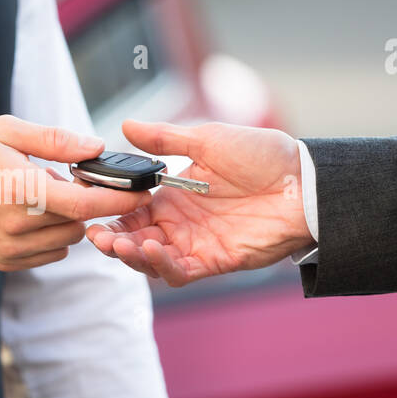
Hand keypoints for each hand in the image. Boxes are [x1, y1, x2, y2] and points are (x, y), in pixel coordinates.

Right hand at [0, 115, 152, 270]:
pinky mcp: (3, 261)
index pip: (87, 204)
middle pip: (81, 223)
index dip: (121, 199)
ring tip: (41, 195)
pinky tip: (30, 214)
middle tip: (68, 180)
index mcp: (22, 190)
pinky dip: (50, 237)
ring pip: (66, 240)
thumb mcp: (2, 130)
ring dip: (67, 220)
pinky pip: (47, 254)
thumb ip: (53, 140)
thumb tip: (96, 146)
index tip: (143, 190)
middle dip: (86, 203)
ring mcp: (11, 249)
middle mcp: (20, 226)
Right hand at [86, 120, 314, 285]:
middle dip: (111, 239)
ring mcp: (195, 244)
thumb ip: (165, 139)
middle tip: (96, 234)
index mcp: (173, 195)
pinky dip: (161, 265)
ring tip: (116, 244)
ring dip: (130, 255)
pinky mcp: (214, 261)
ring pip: (150, 259)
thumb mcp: (208, 139)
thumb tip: (125, 125)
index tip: (91, 204)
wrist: (305, 182)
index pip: (130, 209)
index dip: (109, 211)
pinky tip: (150, 250)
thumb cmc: (263, 155)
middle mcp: (180, 223)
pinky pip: (179, 272)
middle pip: (134, 238)